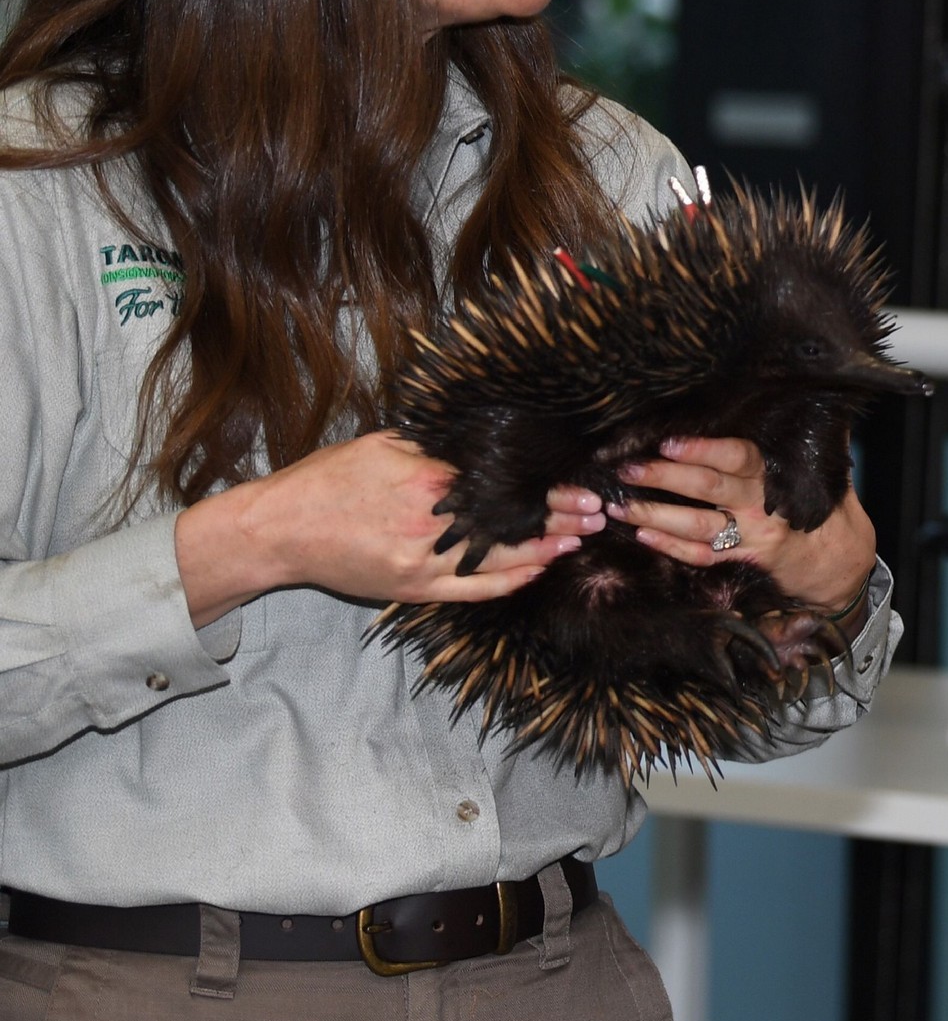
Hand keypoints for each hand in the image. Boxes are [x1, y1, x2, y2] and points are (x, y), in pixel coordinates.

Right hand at [176, 430, 593, 625]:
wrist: (278, 531)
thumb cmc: (327, 481)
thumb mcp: (381, 444)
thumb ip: (433, 442)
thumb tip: (478, 432)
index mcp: (426, 480)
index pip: (499, 479)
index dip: (541, 481)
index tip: (576, 477)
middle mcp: (430, 522)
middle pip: (509, 519)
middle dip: (558, 515)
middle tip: (596, 510)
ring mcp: (423, 561)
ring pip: (498, 557)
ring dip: (543, 548)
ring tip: (579, 537)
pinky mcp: (414, 588)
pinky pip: (473, 589)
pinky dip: (508, 581)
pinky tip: (537, 569)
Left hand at [603, 436, 877, 612]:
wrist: (839, 566)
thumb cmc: (825, 509)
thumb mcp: (826, 469)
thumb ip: (814, 435)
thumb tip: (816, 388)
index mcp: (777, 476)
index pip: (739, 458)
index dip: (703, 450)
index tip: (668, 442)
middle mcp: (762, 506)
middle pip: (710, 489)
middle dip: (665, 477)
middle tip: (627, 468)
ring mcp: (751, 537)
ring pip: (699, 526)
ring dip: (656, 515)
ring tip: (619, 505)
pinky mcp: (742, 562)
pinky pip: (702, 557)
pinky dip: (671, 547)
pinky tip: (643, 535)